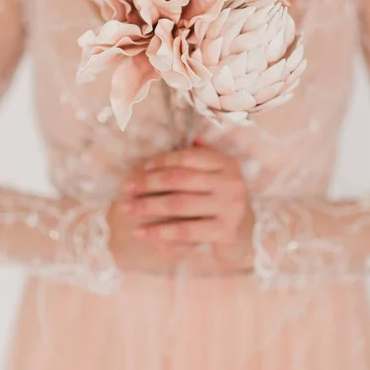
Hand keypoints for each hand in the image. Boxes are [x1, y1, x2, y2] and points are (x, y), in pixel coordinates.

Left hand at [122, 146, 254, 269]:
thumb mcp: (217, 173)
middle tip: (126, 189)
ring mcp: (230, 207)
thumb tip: (194, 138)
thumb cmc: (220, 197)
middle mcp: (231, 182)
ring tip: (127, 209)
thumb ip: (205, 155)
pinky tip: (140, 232)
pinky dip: (159, 232)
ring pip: (179, 204)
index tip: (142, 168)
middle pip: (180, 179)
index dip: (163, 160)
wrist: (243, 232)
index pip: (188, 157)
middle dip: (149, 183)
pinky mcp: (224, 231)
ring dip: (148, 207)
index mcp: (227, 163)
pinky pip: (185, 231)